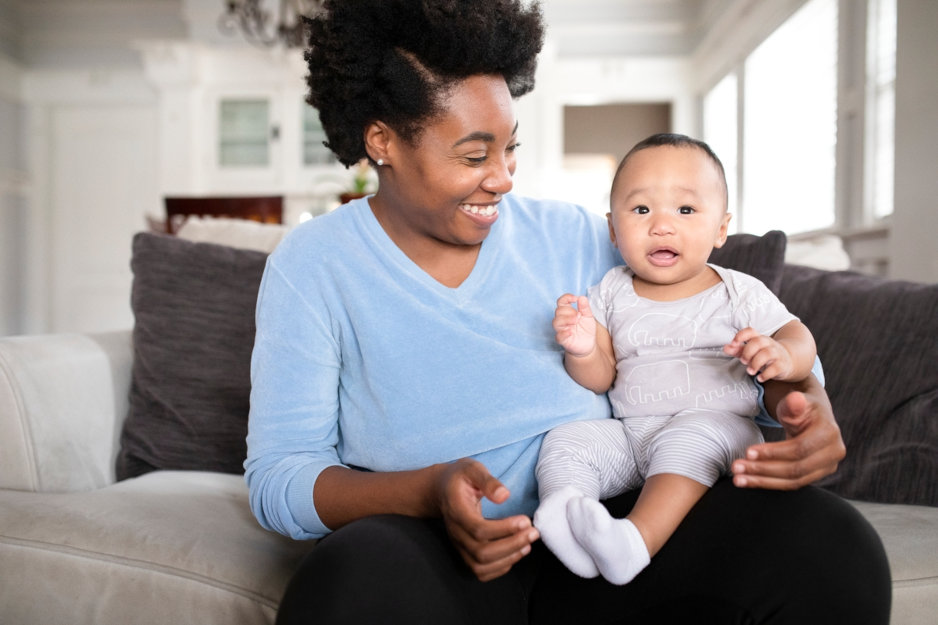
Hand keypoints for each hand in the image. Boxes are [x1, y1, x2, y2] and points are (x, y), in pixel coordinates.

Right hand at [434, 459, 539, 580]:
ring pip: (481, 566)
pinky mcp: (465, 552)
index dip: (504, 529)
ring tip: (528, 544)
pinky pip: (481, 571)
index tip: (525, 520)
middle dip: (512, 545)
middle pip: (481, 552)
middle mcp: (456, 532)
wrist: (441, 490)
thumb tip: (504, 496)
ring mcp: (459, 545)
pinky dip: (500, 568)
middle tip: (533, 532)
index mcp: (456, 511)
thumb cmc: (460, 478)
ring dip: (508, 558)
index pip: (478, 529)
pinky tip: (516, 553)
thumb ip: (488, 481)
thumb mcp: (472, 469)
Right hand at [553, 294, 595, 356]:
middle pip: (558, 311)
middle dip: (568, 312)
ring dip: (566, 320)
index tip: (575, 298)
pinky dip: (563, 333)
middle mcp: (562, 320)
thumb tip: (582, 297)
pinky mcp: (563, 340)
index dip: (566, 298)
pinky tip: (571, 332)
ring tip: (576, 321)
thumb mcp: (588, 316)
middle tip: (579, 316)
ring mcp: (561, 330)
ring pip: (556, 322)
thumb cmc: (586, 329)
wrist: (588, 344)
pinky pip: (558, 336)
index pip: (561, 302)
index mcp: (568, 312)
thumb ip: (585, 307)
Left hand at [724, 327, 795, 381]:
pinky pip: (775, 368)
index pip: (750, 331)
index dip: (741, 335)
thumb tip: (725, 348)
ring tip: (750, 371)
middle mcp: (768, 344)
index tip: (733, 343)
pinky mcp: (782, 365)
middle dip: (748, 352)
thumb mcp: (751, 351)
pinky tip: (760, 378)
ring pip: (767, 354)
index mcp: (758, 338)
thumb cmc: (764, 355)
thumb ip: (738, 350)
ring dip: (755, 363)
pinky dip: (766, 374)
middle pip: (758, 342)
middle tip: (743, 361)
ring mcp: (777, 353)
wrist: (788, 360)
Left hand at [732, 378, 844, 489]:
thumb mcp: (795, 398)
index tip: (748, 452)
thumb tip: (795, 399)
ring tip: (738, 478)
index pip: (799, 448)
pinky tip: (748, 481)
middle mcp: (833, 453)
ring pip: (793, 481)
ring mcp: (827, 466)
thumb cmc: (799, 404)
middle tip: (736, 467)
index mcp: (829, 432)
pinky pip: (791, 483)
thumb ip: (793, 401)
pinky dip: (768, 482)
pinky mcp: (816, 474)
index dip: (773, 452)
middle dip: (763, 469)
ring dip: (762, 481)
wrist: (811, 413)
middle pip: (796, 469)